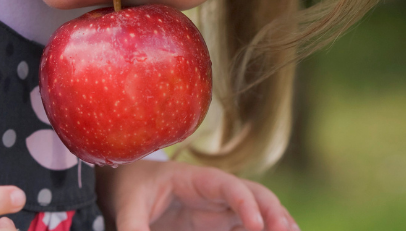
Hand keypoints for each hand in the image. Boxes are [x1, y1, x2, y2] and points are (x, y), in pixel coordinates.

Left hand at [96, 160, 298, 230]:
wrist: (130, 184)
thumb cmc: (131, 189)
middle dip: (274, 212)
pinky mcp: (218, 223)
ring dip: (277, 222)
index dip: (245, 204)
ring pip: (259, 211)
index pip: (230, 186)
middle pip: (255, 195)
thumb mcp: (128, 206)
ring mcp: (220, 208)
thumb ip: (133, 226)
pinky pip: (248, 227)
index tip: (256, 226)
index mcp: (196, 180)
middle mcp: (215, 192)